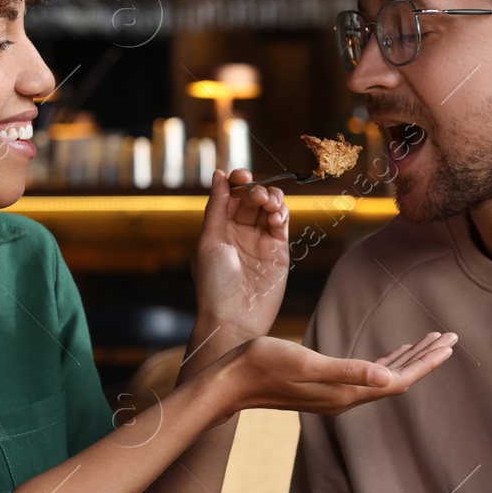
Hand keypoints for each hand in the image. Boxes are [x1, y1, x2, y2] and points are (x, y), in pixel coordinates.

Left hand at [192, 169, 289, 339]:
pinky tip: (276, 217)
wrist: (234, 318)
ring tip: (269, 205)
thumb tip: (218, 174)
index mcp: (219, 227)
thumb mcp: (209, 240)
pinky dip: (281, 213)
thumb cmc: (214, 283)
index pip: (231, 194)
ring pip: (270, 207)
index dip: (238, 181)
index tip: (243, 175)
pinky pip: (282, 223)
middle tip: (257, 196)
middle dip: (256, 190)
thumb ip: (217, 206)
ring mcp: (260, 241)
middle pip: (252, 198)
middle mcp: (240, 232)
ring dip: (272, 199)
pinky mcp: (278, 251)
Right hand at [213, 332, 456, 415]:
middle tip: (450, 338)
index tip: (449, 345)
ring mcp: (336, 392)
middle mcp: (346, 396)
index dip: (426, 363)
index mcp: (346, 393)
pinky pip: (367, 374)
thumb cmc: (264, 365)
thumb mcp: (307, 363)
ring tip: (430, 340)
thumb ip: (348, 372)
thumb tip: (389, 380)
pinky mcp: (326, 384)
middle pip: (397, 379)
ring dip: (408, 358)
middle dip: (425, 358)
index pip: (399, 381)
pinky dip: (385, 361)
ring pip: (384, 376)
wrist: (231, 380)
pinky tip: (391, 354)